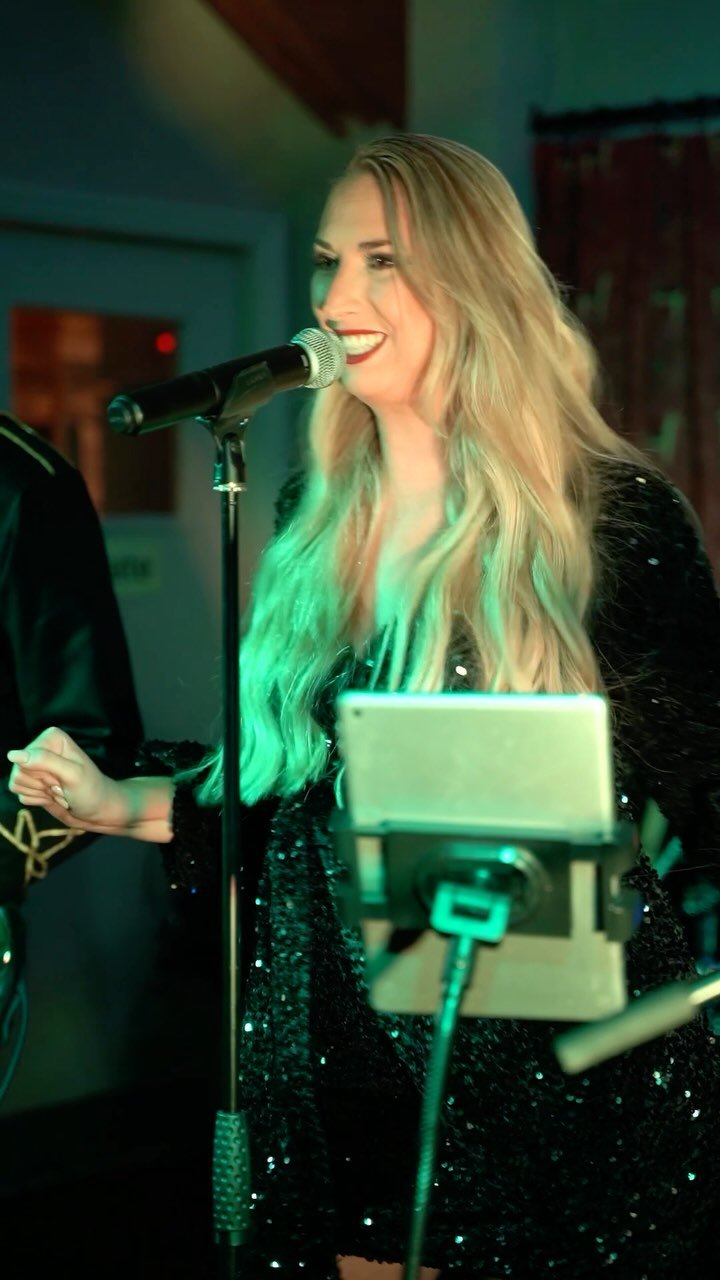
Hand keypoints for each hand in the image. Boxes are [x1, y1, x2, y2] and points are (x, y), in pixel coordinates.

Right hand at [7, 726, 126, 831]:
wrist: (100, 811)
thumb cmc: (92, 790)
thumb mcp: (72, 774)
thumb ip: (45, 761)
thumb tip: (13, 755)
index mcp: (51, 738)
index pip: (25, 757)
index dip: (43, 773)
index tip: (62, 777)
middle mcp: (41, 749)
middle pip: (19, 771)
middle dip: (42, 785)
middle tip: (62, 786)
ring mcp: (36, 768)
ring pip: (17, 784)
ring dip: (40, 794)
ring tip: (60, 791)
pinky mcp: (34, 784)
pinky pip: (21, 795)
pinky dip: (38, 800)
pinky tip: (53, 797)